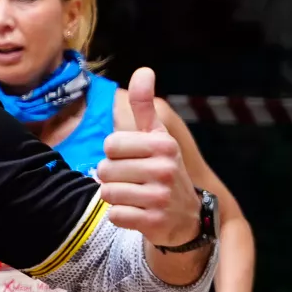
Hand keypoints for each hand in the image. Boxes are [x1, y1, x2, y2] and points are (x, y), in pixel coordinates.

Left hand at [96, 69, 196, 246]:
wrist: (185, 217)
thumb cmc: (163, 170)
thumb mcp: (157, 137)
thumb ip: (145, 106)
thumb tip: (143, 70)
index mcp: (163, 144)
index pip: (110, 144)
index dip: (114, 154)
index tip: (132, 159)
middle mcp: (165, 169)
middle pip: (105, 170)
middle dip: (112, 177)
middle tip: (133, 181)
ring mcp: (161, 197)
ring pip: (107, 193)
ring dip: (115, 197)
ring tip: (135, 196)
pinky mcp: (154, 222)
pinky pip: (115, 215)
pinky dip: (121, 216)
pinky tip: (138, 213)